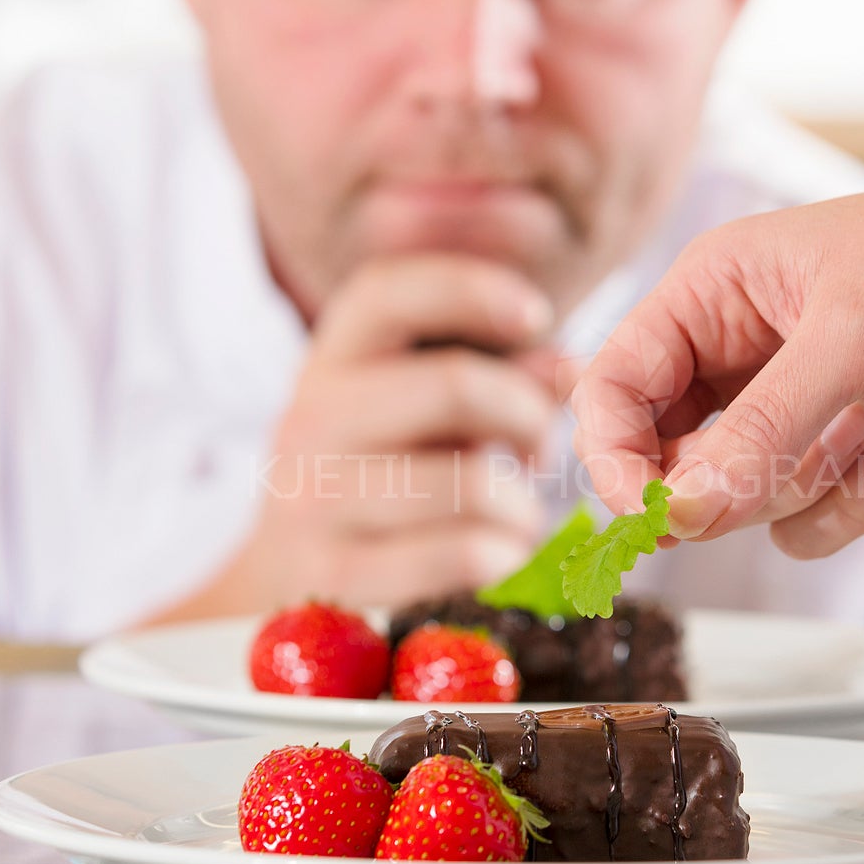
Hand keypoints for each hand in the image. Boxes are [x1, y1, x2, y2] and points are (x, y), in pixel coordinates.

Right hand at [154, 254, 557, 617]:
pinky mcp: (333, 575)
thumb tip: (572, 373)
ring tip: (519, 517)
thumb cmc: (386, 467)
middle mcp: (310, 417)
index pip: (386, 291)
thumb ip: (504, 373)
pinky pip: (463, 554)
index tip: (537, 315)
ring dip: (524, 505)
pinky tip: (500, 554)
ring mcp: (312, 498)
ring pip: (472, 484)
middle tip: (539, 450)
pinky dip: (506, 554)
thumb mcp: (430, 405)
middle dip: (528, 417)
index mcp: (334, 356)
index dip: (472, 289)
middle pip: (456, 386)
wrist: (291, 569)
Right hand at [572, 142, 863, 556]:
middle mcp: (746, 350)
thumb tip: (682, 513)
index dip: (615, 458)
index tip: (649, 515)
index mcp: (715, 292)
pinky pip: (809, 517)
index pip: (613, 388)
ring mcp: (804, 405)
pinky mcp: (860, 451)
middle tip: (778, 468)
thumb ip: (758, 432)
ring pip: (738, 500)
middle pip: (668, 459)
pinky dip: (849, 504)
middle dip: (721, 483)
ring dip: (798, 489)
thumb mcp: (852, 336)